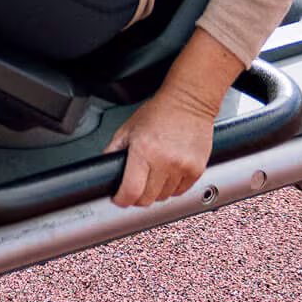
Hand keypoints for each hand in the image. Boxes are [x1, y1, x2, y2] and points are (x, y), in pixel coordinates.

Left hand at [105, 25, 241, 206]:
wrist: (188, 102)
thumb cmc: (159, 112)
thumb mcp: (127, 128)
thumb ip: (113, 150)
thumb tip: (105, 170)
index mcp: (143, 151)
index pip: (131, 191)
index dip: (122, 199)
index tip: (119, 199)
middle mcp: (164, 161)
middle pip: (147, 199)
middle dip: (137, 197)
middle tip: (135, 187)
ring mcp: (182, 167)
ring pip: (164, 197)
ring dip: (156, 191)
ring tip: (153, 173)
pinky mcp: (196, 170)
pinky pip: (180, 192)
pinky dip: (172, 187)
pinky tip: (168, 172)